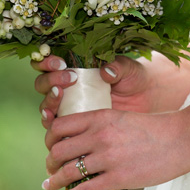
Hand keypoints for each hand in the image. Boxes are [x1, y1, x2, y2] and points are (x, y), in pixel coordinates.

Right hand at [33, 56, 158, 128]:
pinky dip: (51, 123)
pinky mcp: (74, 126)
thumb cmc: (133, 79)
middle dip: (50, 80)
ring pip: (46, 104)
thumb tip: (106, 71)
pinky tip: (54, 119)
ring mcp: (68, 107)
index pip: (50, 63)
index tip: (61, 62)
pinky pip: (56, 127)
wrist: (146, 101)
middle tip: (69, 78)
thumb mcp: (127, 69)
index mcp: (73, 67)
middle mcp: (66, 87)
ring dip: (49, 100)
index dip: (48, 62)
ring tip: (59, 95)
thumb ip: (117, 66)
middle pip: (43, 83)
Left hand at [41, 107, 189, 189]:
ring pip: (68, 171)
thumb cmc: (153, 128)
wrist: (181, 138)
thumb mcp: (120, 118)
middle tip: (50, 168)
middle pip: (58, 150)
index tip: (50, 147)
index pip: (59, 126)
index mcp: (98, 117)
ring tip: (49, 185)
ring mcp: (108, 158)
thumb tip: (80, 141)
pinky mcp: (118, 178)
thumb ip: (99, 126)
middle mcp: (98, 136)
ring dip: (54, 180)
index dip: (49, 138)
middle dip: (50, 161)